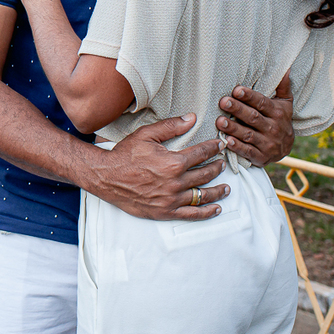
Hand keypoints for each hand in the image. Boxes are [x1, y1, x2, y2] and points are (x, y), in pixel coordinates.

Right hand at [75, 114, 228, 220]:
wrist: (106, 177)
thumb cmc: (124, 155)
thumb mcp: (146, 135)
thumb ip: (170, 126)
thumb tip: (191, 118)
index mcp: (173, 162)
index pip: (202, 153)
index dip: (213, 148)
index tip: (220, 145)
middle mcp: (176, 182)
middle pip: (205, 174)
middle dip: (217, 167)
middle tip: (222, 163)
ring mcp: (172, 199)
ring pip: (203, 195)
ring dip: (218, 191)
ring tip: (226, 187)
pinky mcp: (166, 211)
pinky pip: (192, 214)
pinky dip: (207, 212)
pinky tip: (216, 208)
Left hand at [217, 74, 294, 165]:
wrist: (287, 148)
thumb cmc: (280, 120)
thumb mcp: (285, 104)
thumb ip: (282, 87)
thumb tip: (286, 68)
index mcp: (278, 113)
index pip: (262, 103)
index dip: (250, 97)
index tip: (236, 90)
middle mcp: (273, 128)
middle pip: (253, 117)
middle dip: (238, 109)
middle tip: (223, 102)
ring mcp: (267, 144)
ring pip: (248, 135)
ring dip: (234, 128)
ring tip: (219, 121)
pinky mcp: (261, 157)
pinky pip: (248, 152)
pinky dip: (238, 147)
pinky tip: (227, 141)